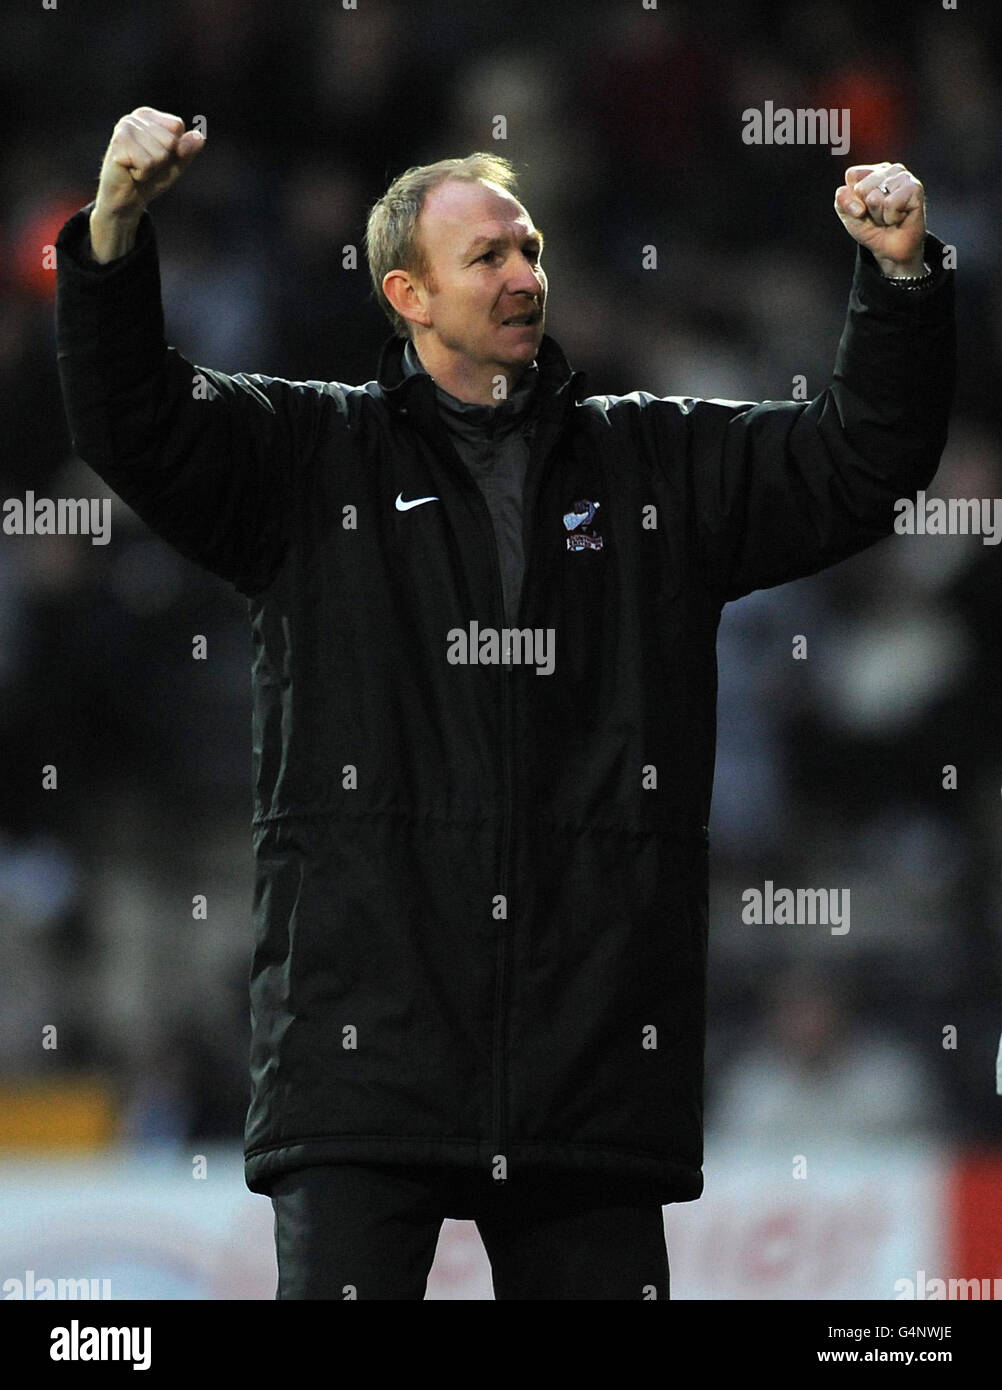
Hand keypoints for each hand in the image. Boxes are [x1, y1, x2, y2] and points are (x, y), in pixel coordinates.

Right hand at [94, 107, 204, 220]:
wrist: (127, 198)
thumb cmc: (151, 177)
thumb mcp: (175, 163)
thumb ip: (188, 150)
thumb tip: (200, 137)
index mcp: (148, 116)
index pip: (177, 126)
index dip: (175, 148)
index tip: (158, 156)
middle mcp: (135, 118)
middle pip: (170, 140)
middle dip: (162, 160)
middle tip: (146, 165)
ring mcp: (124, 129)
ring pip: (160, 153)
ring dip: (152, 169)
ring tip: (137, 168)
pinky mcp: (118, 144)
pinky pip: (147, 163)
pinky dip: (142, 174)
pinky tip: (130, 171)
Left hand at [834, 162, 927, 276]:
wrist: (890, 250)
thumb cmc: (872, 229)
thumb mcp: (849, 216)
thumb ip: (842, 200)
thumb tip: (844, 190)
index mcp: (873, 171)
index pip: (852, 174)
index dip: (852, 198)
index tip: (863, 210)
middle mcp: (890, 169)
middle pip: (862, 187)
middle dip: (868, 209)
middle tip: (880, 215)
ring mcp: (904, 177)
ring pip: (875, 197)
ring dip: (879, 214)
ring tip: (889, 216)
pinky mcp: (915, 187)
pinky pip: (890, 204)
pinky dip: (891, 217)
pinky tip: (899, 217)